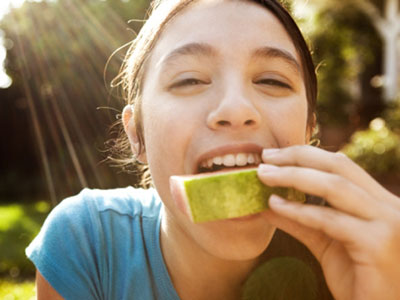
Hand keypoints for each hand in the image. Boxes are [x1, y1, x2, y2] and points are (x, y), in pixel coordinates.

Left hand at [257, 145, 399, 299]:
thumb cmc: (358, 278)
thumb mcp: (326, 243)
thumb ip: (301, 220)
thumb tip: (268, 201)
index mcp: (379, 202)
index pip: (341, 165)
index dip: (305, 155)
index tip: (274, 155)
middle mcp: (389, 206)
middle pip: (339, 166)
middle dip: (298, 157)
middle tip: (266, 157)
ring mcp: (388, 224)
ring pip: (335, 186)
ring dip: (292, 176)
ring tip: (264, 175)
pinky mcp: (378, 245)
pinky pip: (329, 220)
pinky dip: (298, 210)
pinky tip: (274, 205)